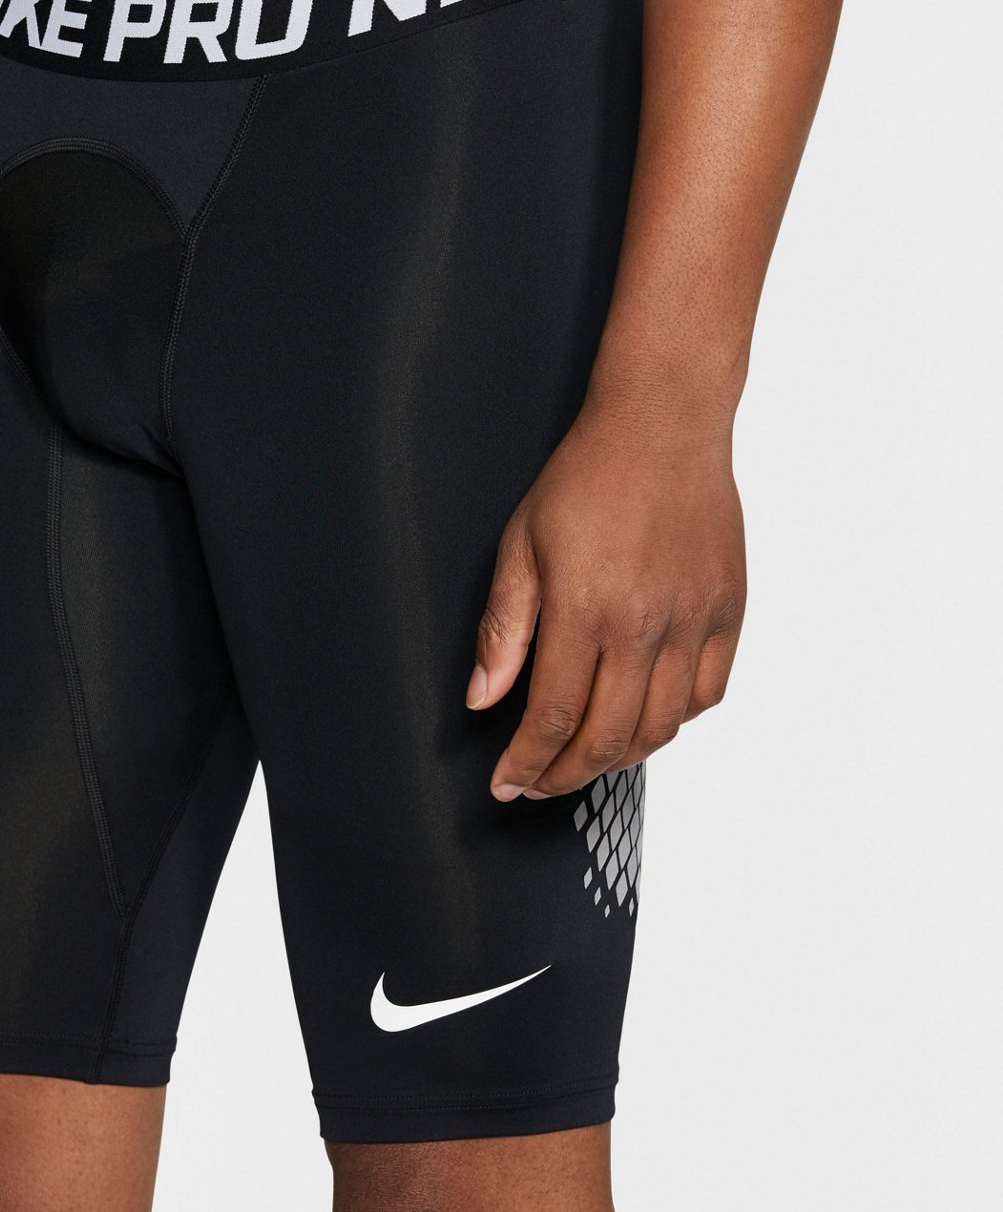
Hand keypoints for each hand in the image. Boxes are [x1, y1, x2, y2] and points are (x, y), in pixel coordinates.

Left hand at [468, 402, 745, 798]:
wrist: (662, 426)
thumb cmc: (585, 479)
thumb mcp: (520, 548)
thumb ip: (502, 630)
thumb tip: (483, 697)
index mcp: (583, 611)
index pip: (550, 716)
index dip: (527, 763)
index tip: (508, 784)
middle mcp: (643, 626)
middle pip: (606, 737)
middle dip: (566, 775)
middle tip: (540, 785)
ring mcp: (693, 622)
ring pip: (661, 728)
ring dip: (619, 758)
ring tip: (586, 759)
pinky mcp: (728, 612)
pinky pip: (707, 694)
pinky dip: (674, 722)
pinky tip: (644, 721)